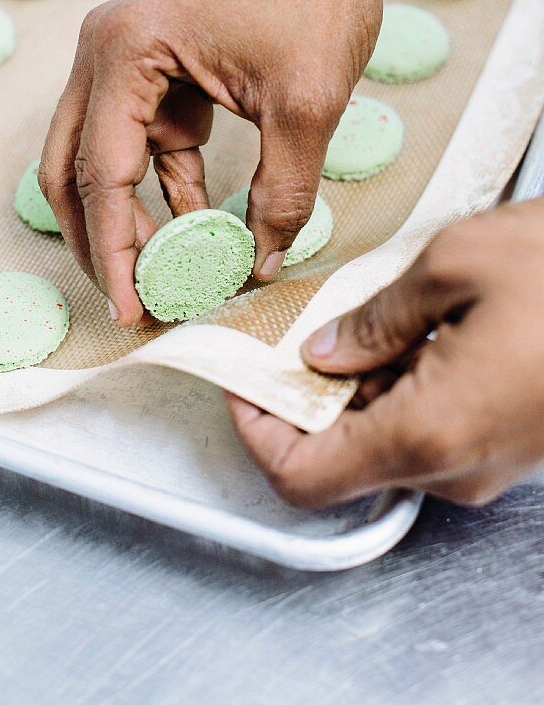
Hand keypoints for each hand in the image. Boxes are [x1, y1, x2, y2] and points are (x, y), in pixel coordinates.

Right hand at [39, 0, 385, 325]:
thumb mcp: (306, 105)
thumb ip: (282, 193)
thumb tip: (260, 264)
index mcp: (124, 51)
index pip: (101, 174)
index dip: (114, 251)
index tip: (129, 309)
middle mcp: (105, 52)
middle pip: (73, 169)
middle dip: (100, 240)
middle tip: (132, 300)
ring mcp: (126, 58)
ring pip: (104, 159)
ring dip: (132, 218)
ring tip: (167, 274)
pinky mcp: (156, 68)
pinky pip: (146, 142)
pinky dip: (165, 187)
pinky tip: (195, 224)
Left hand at [228, 199, 543, 507]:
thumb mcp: (458, 264)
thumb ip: (376, 317)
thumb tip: (325, 350)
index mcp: (429, 432)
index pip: (301, 476)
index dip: (252, 431)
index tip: (234, 378)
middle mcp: (455, 465)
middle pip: (337, 458)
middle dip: (297, 396)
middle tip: (278, 330)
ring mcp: (485, 461)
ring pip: (381, 439)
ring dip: (348, 385)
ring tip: (342, 315)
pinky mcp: (507, 441)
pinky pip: (426, 426)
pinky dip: (393, 384)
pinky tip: (399, 326)